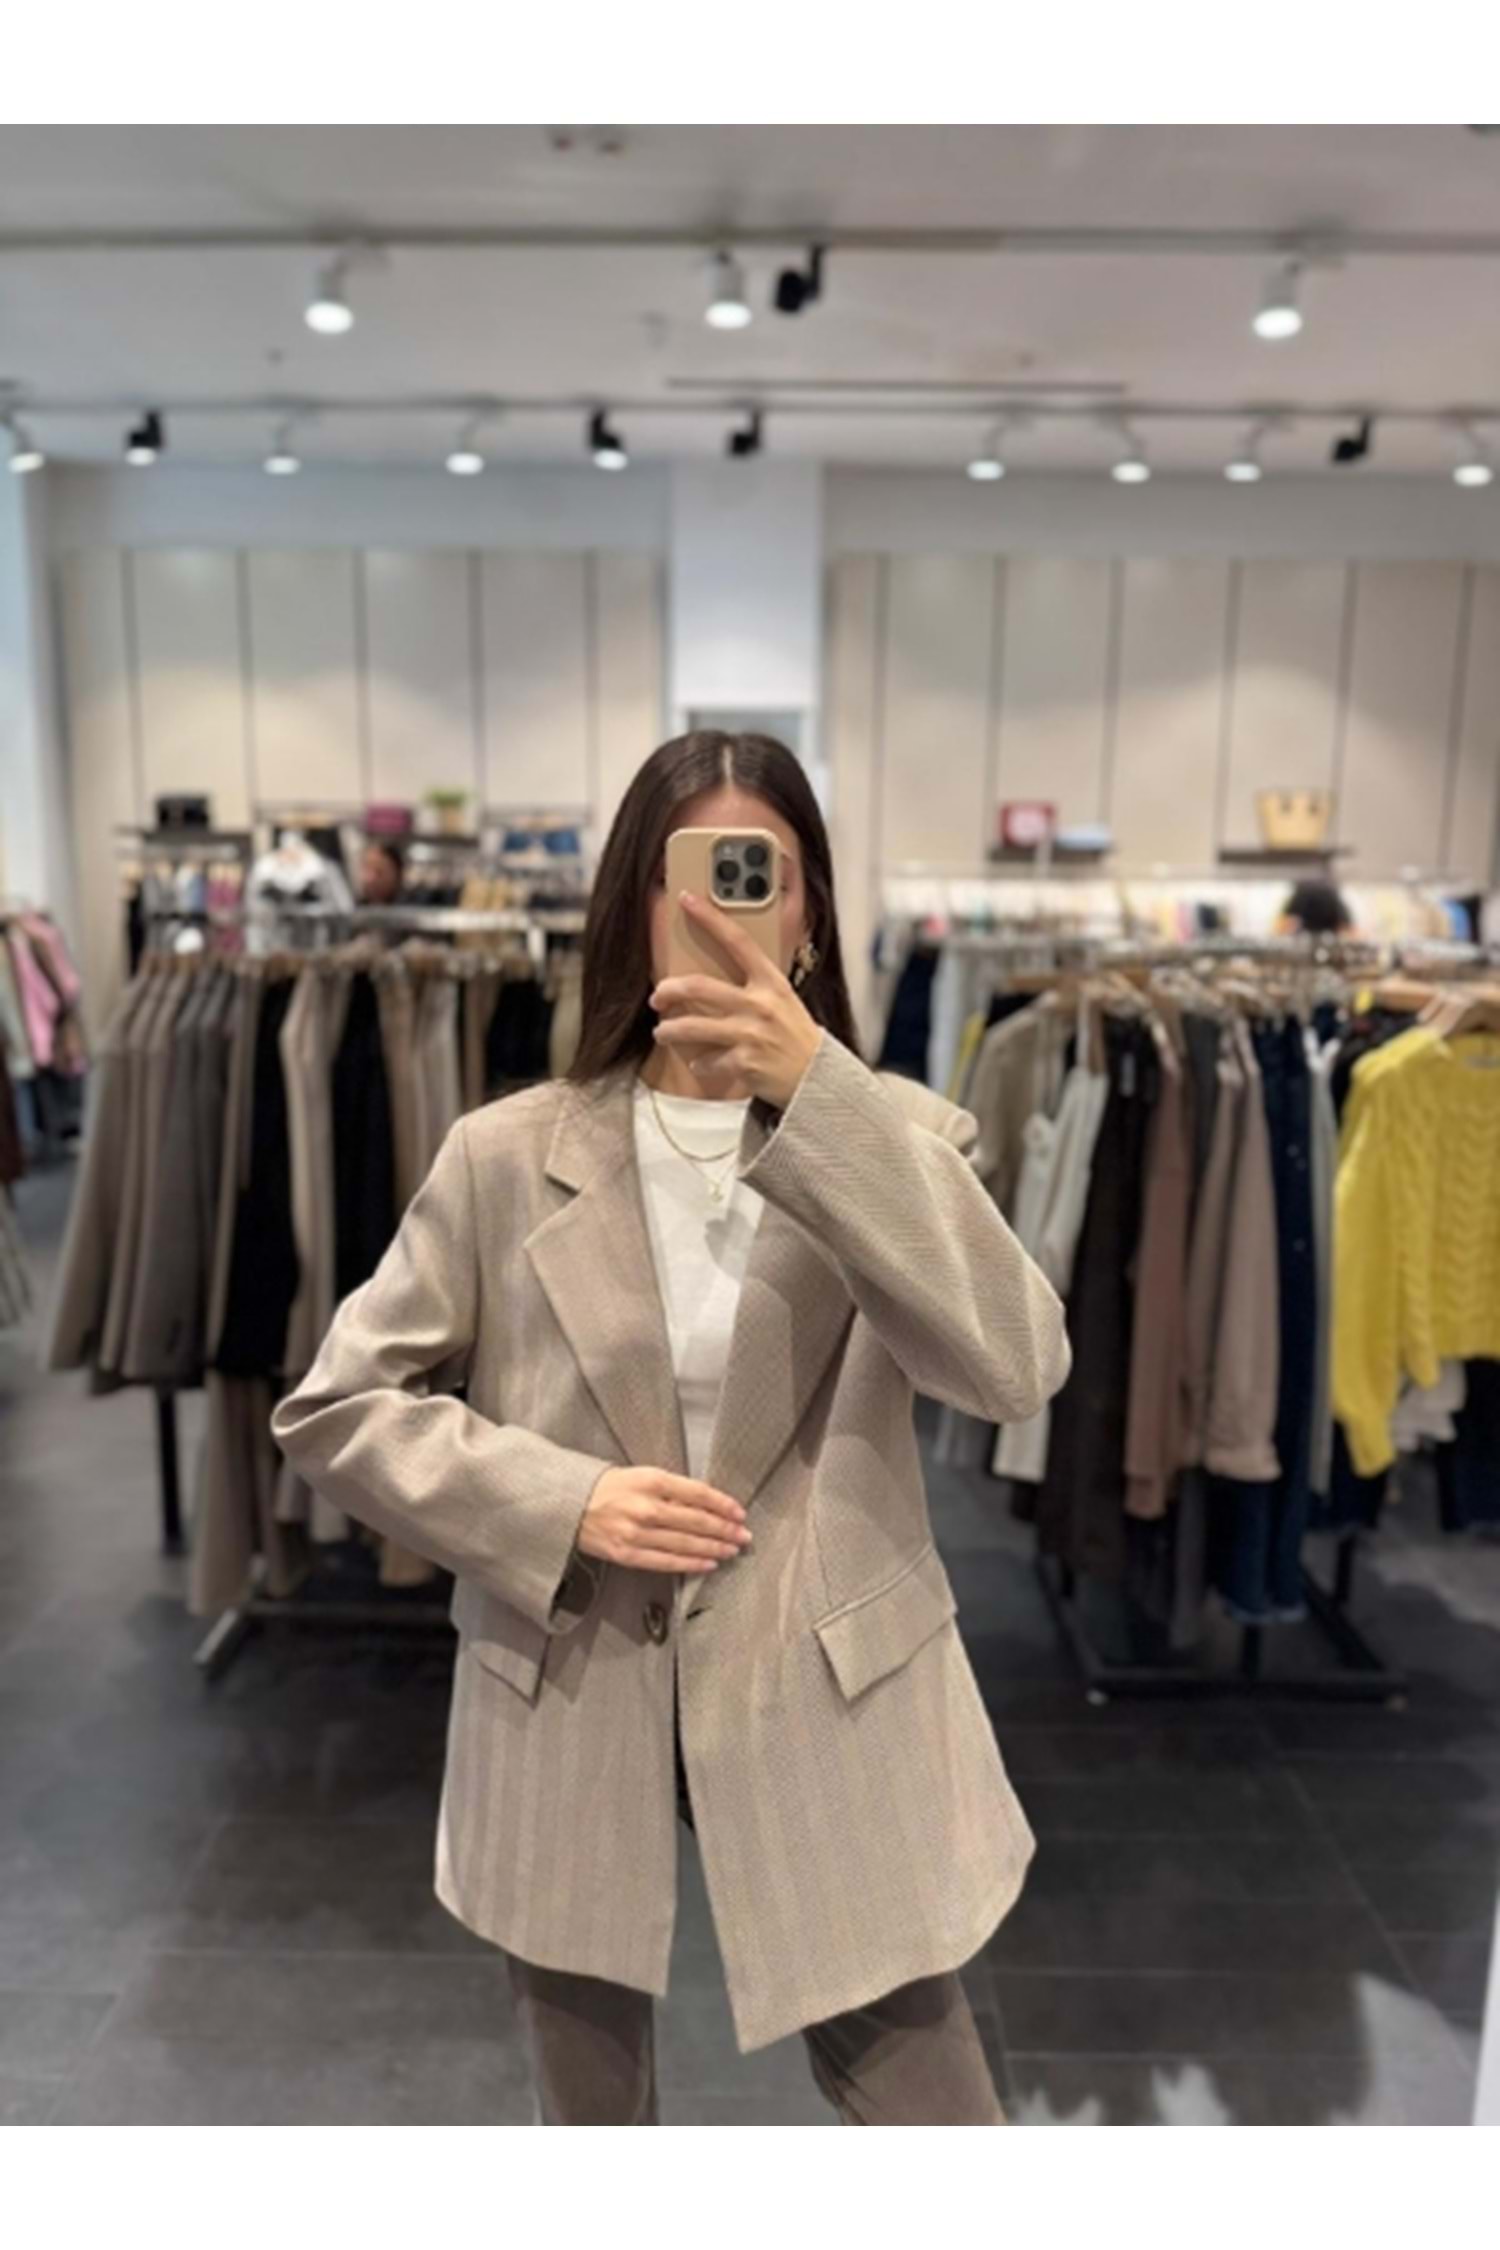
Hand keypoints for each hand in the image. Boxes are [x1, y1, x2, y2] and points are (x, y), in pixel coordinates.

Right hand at [578, 1465, 752, 1573]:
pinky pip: (666, 1562)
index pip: (698, 1493)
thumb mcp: (641, 1475)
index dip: (723, 1504)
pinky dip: (690, 1564)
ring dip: (713, 1548)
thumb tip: (706, 1504)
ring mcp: (636, 1533)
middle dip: (725, 1530)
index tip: (739, 1512)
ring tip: (732, 1550)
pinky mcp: (627, 1554)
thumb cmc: (607, 1487)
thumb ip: (672, 1488)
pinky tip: (708, 1563)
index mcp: (651, 1480)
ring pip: (685, 1544)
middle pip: (696, 1521)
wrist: (568, 1505)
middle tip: (744, 1536)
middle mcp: (646, 1507)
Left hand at [649, 890, 821, 1107]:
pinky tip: (701, 1062)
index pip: (738, 941)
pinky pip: (705, 1060)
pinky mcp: (744, 1063)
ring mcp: (751, 1034)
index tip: (687, 899)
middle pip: (698, 987)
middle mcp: (760, 1004)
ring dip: (668, 1031)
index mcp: (771, 982)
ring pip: (691, 1026)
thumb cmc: (796, 1037)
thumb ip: (754, 987)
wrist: (819, 1078)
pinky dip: (699, 1063)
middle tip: (658, 996)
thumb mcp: (783, 1001)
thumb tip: (711, 980)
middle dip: (668, 990)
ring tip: (663, 1032)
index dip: (710, 917)